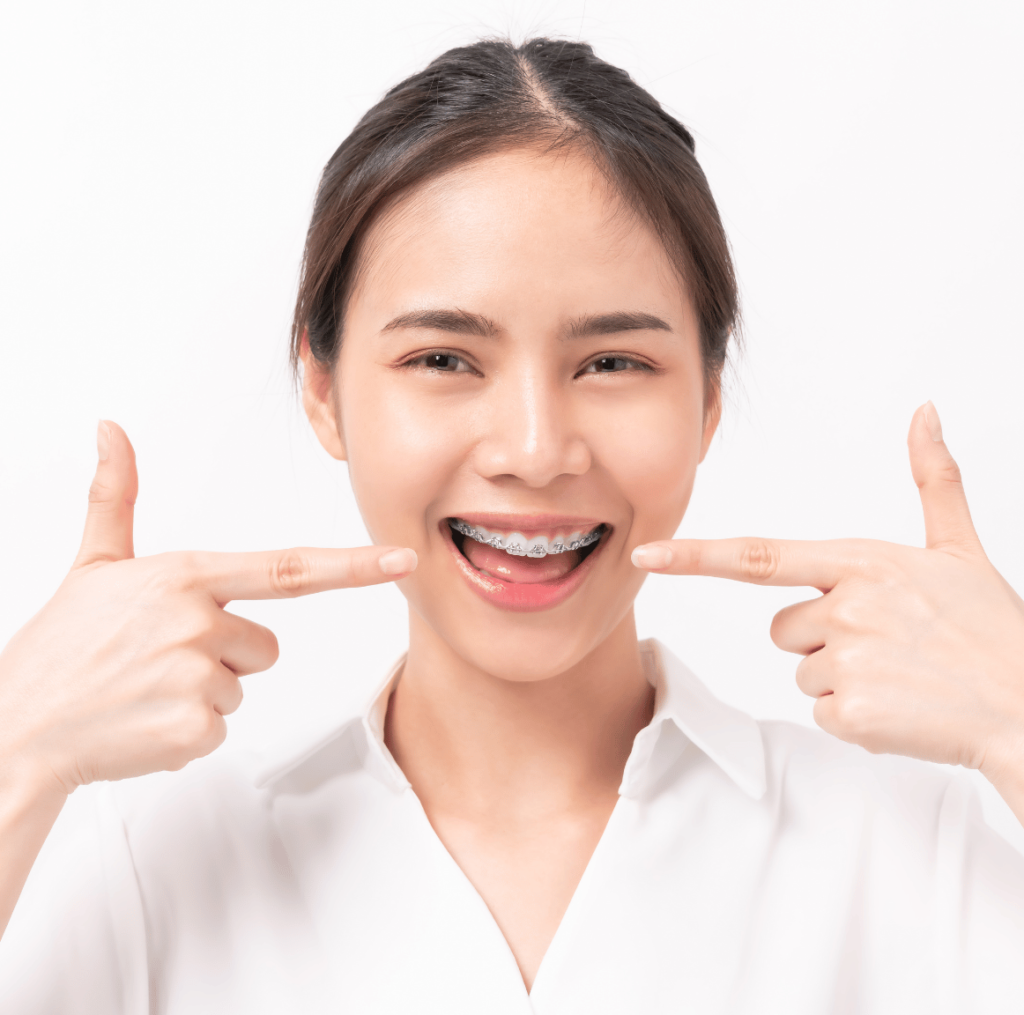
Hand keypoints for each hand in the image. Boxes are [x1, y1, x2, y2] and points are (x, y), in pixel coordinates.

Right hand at [0, 421, 416, 795]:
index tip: (401, 560)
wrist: (19, 726)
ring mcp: (197, 678)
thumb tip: (110, 430)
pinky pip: (222, 727)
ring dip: (205, 693)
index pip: (289, 569)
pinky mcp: (194, 729)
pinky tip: (146, 720)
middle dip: (226, 655)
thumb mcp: (93, 563)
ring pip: (242, 686)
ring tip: (148, 688)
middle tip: (162, 660)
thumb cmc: (61, 645)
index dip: (353, 566)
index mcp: (186, 577)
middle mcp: (198, 623)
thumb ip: (115, 496)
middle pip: (265, 645)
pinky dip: (189, 731)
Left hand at [631, 403, 1023, 796]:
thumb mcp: (958, 547)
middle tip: (888, 645)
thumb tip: (925, 412)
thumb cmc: (990, 629)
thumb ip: (932, 479)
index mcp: (860, 563)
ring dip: (842, 679)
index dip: (696, 555)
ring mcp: (848, 660)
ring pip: (803, 671)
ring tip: (901, 674)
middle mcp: (846, 607)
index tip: (647, 555)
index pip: (758, 556)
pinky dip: (856, 718)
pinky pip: (823, 712)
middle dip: (822, 639)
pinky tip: (901, 706)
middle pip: (784, 629)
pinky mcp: (853, 712)